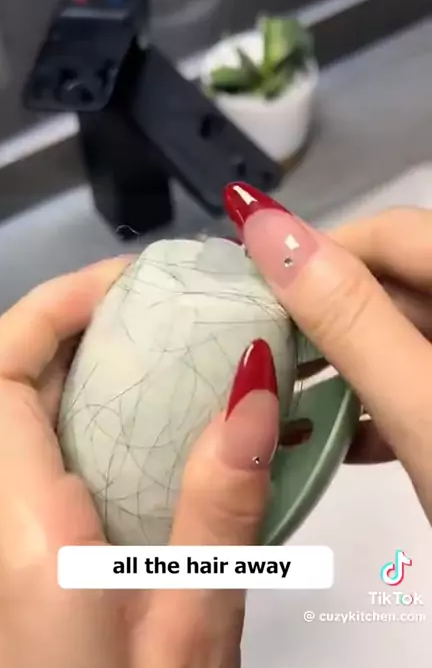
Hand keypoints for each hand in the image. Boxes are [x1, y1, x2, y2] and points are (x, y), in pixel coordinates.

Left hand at [0, 259, 278, 667]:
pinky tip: (171, 442)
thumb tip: (254, 392)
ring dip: (98, 377)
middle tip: (175, 312)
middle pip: (12, 387)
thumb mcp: (196, 629)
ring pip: (32, 424)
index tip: (126, 286)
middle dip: (85, 329)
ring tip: (186, 363)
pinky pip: (49, 466)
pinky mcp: (16, 560)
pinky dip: (102, 429)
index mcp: (22, 533)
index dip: (46, 309)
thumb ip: (219, 509)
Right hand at [224, 185, 431, 522]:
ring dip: (345, 366)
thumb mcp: (421, 404)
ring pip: (402, 339)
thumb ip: (347, 315)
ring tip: (290, 401)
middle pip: (396, 285)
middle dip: (324, 317)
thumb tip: (268, 228)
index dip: (317, 252)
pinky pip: (419, 382)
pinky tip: (342, 439)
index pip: (393, 233)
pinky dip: (379, 403)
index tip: (253, 293)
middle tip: (261, 354)